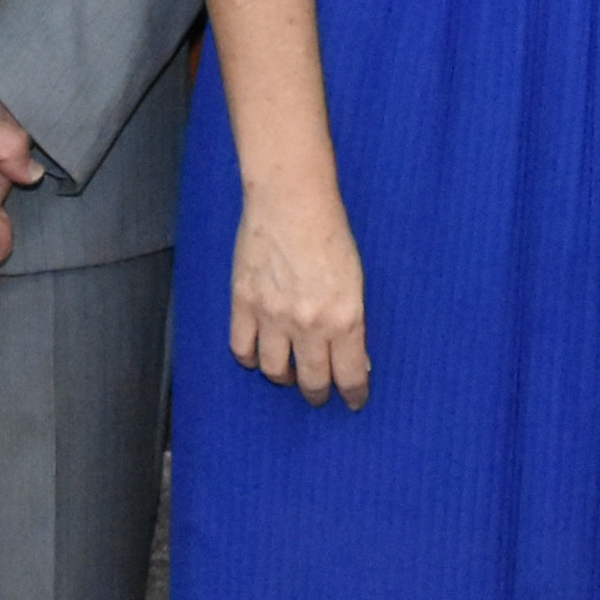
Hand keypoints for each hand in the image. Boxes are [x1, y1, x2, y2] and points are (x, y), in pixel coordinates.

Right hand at [229, 181, 369, 407]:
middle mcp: (309, 324)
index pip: (350, 375)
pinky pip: (242, 348)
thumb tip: (356, 356)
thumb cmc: (330, 232)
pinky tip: (258, 356)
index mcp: (344, 318)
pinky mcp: (244, 303)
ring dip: (284, 378)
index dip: (353, 394)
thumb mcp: (355, 280)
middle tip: (320, 394)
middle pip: (312, 381)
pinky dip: (250, 359)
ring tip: (289, 375)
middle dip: (318, 393)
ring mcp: (272, 316)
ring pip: (274, 371)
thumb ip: (352, 320)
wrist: (291, 199)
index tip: (353, 400)